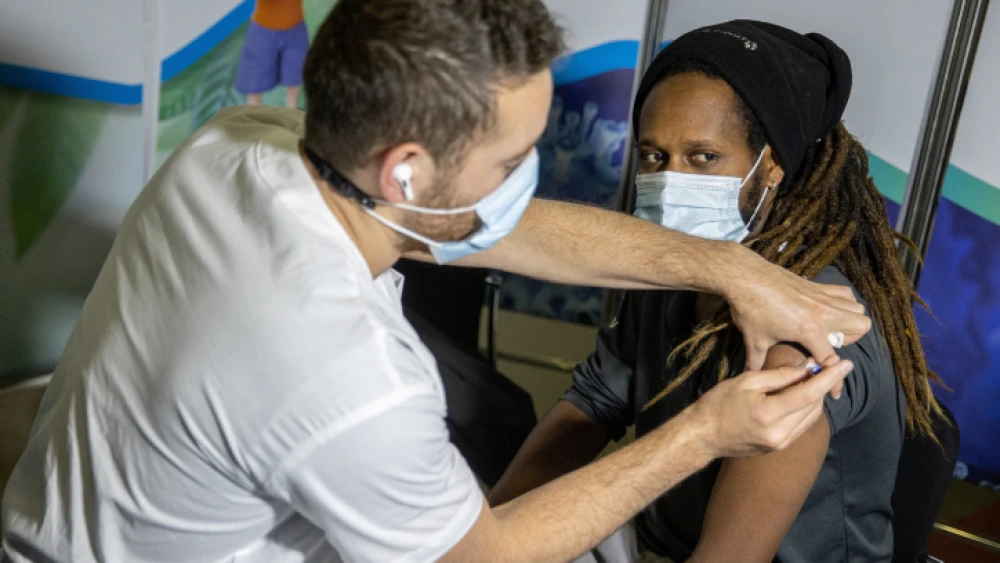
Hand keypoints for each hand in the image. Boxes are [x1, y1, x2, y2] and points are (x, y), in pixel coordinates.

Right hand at [690, 360, 853, 458]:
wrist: (703, 436)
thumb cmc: (719, 404)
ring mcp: (781, 443)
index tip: (846, 364)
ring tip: (813, 379)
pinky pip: (801, 426)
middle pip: (814, 407)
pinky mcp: (779, 447)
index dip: (829, 378)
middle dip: (823, 385)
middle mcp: (780, 433)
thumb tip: (806, 369)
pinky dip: (806, 409)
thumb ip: (779, 376)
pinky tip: (801, 396)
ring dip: (816, 398)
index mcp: (769, 414)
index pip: (809, 394)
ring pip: (811, 418)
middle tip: (822, 366)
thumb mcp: (746, 381)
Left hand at [723, 250, 870, 370]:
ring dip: (849, 320)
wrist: (745, 276)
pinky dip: (844, 302)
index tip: (835, 392)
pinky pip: (844, 293)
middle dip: (850, 340)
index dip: (835, 380)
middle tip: (829, 343)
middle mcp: (823, 313)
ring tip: (830, 327)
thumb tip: (750, 377)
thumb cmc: (750, 309)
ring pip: (856, 308)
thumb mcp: (754, 340)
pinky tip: (828, 309)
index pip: (831, 360)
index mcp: (809, 330)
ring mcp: (823, 296)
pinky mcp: (818, 285)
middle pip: (860, 327)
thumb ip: (756, 362)